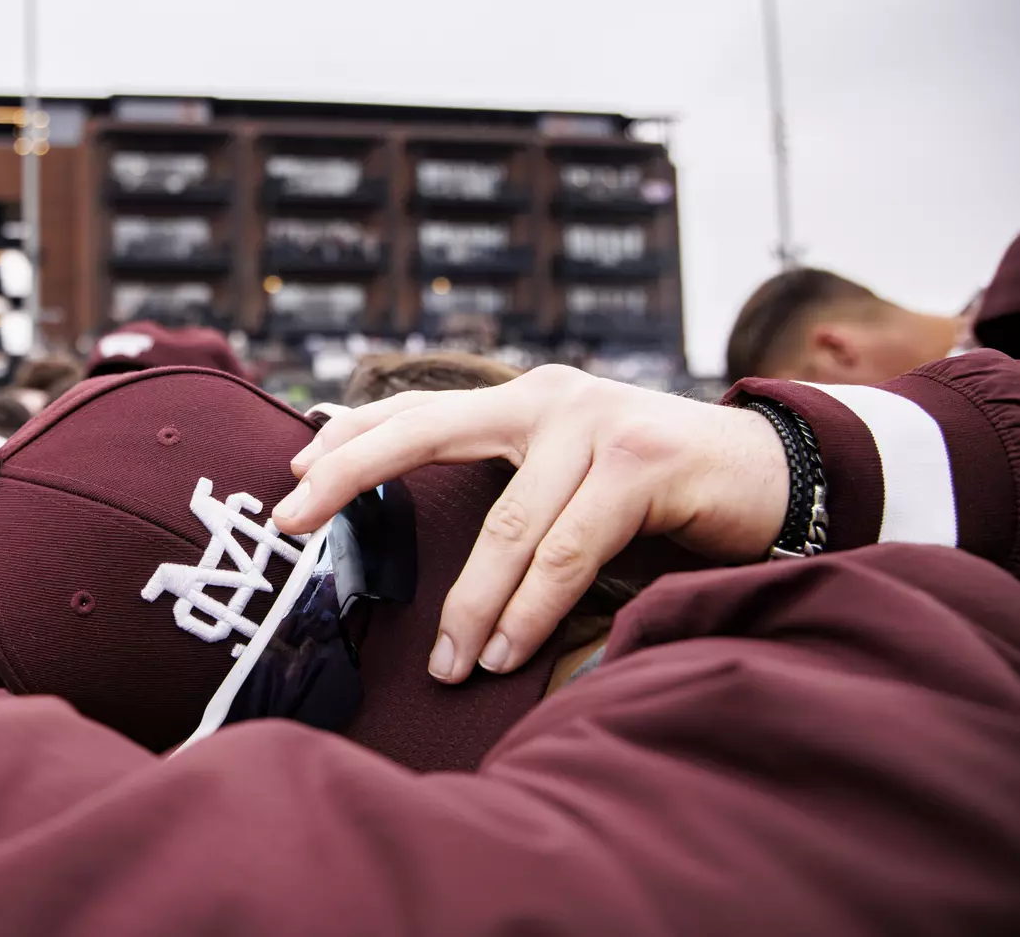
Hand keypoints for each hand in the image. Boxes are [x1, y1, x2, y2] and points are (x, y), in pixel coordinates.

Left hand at [272, 365, 787, 682]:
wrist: (775, 474)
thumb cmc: (659, 493)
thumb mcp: (572, 479)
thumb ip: (512, 494)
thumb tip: (431, 550)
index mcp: (522, 401)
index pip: (417, 411)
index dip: (350, 439)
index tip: (291, 476)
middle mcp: (547, 399)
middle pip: (425, 431)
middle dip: (349, 474)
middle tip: (288, 518)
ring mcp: (594, 425)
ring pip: (508, 527)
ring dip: (473, 605)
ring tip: (452, 665)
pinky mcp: (640, 462)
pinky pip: (568, 550)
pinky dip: (532, 609)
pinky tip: (506, 650)